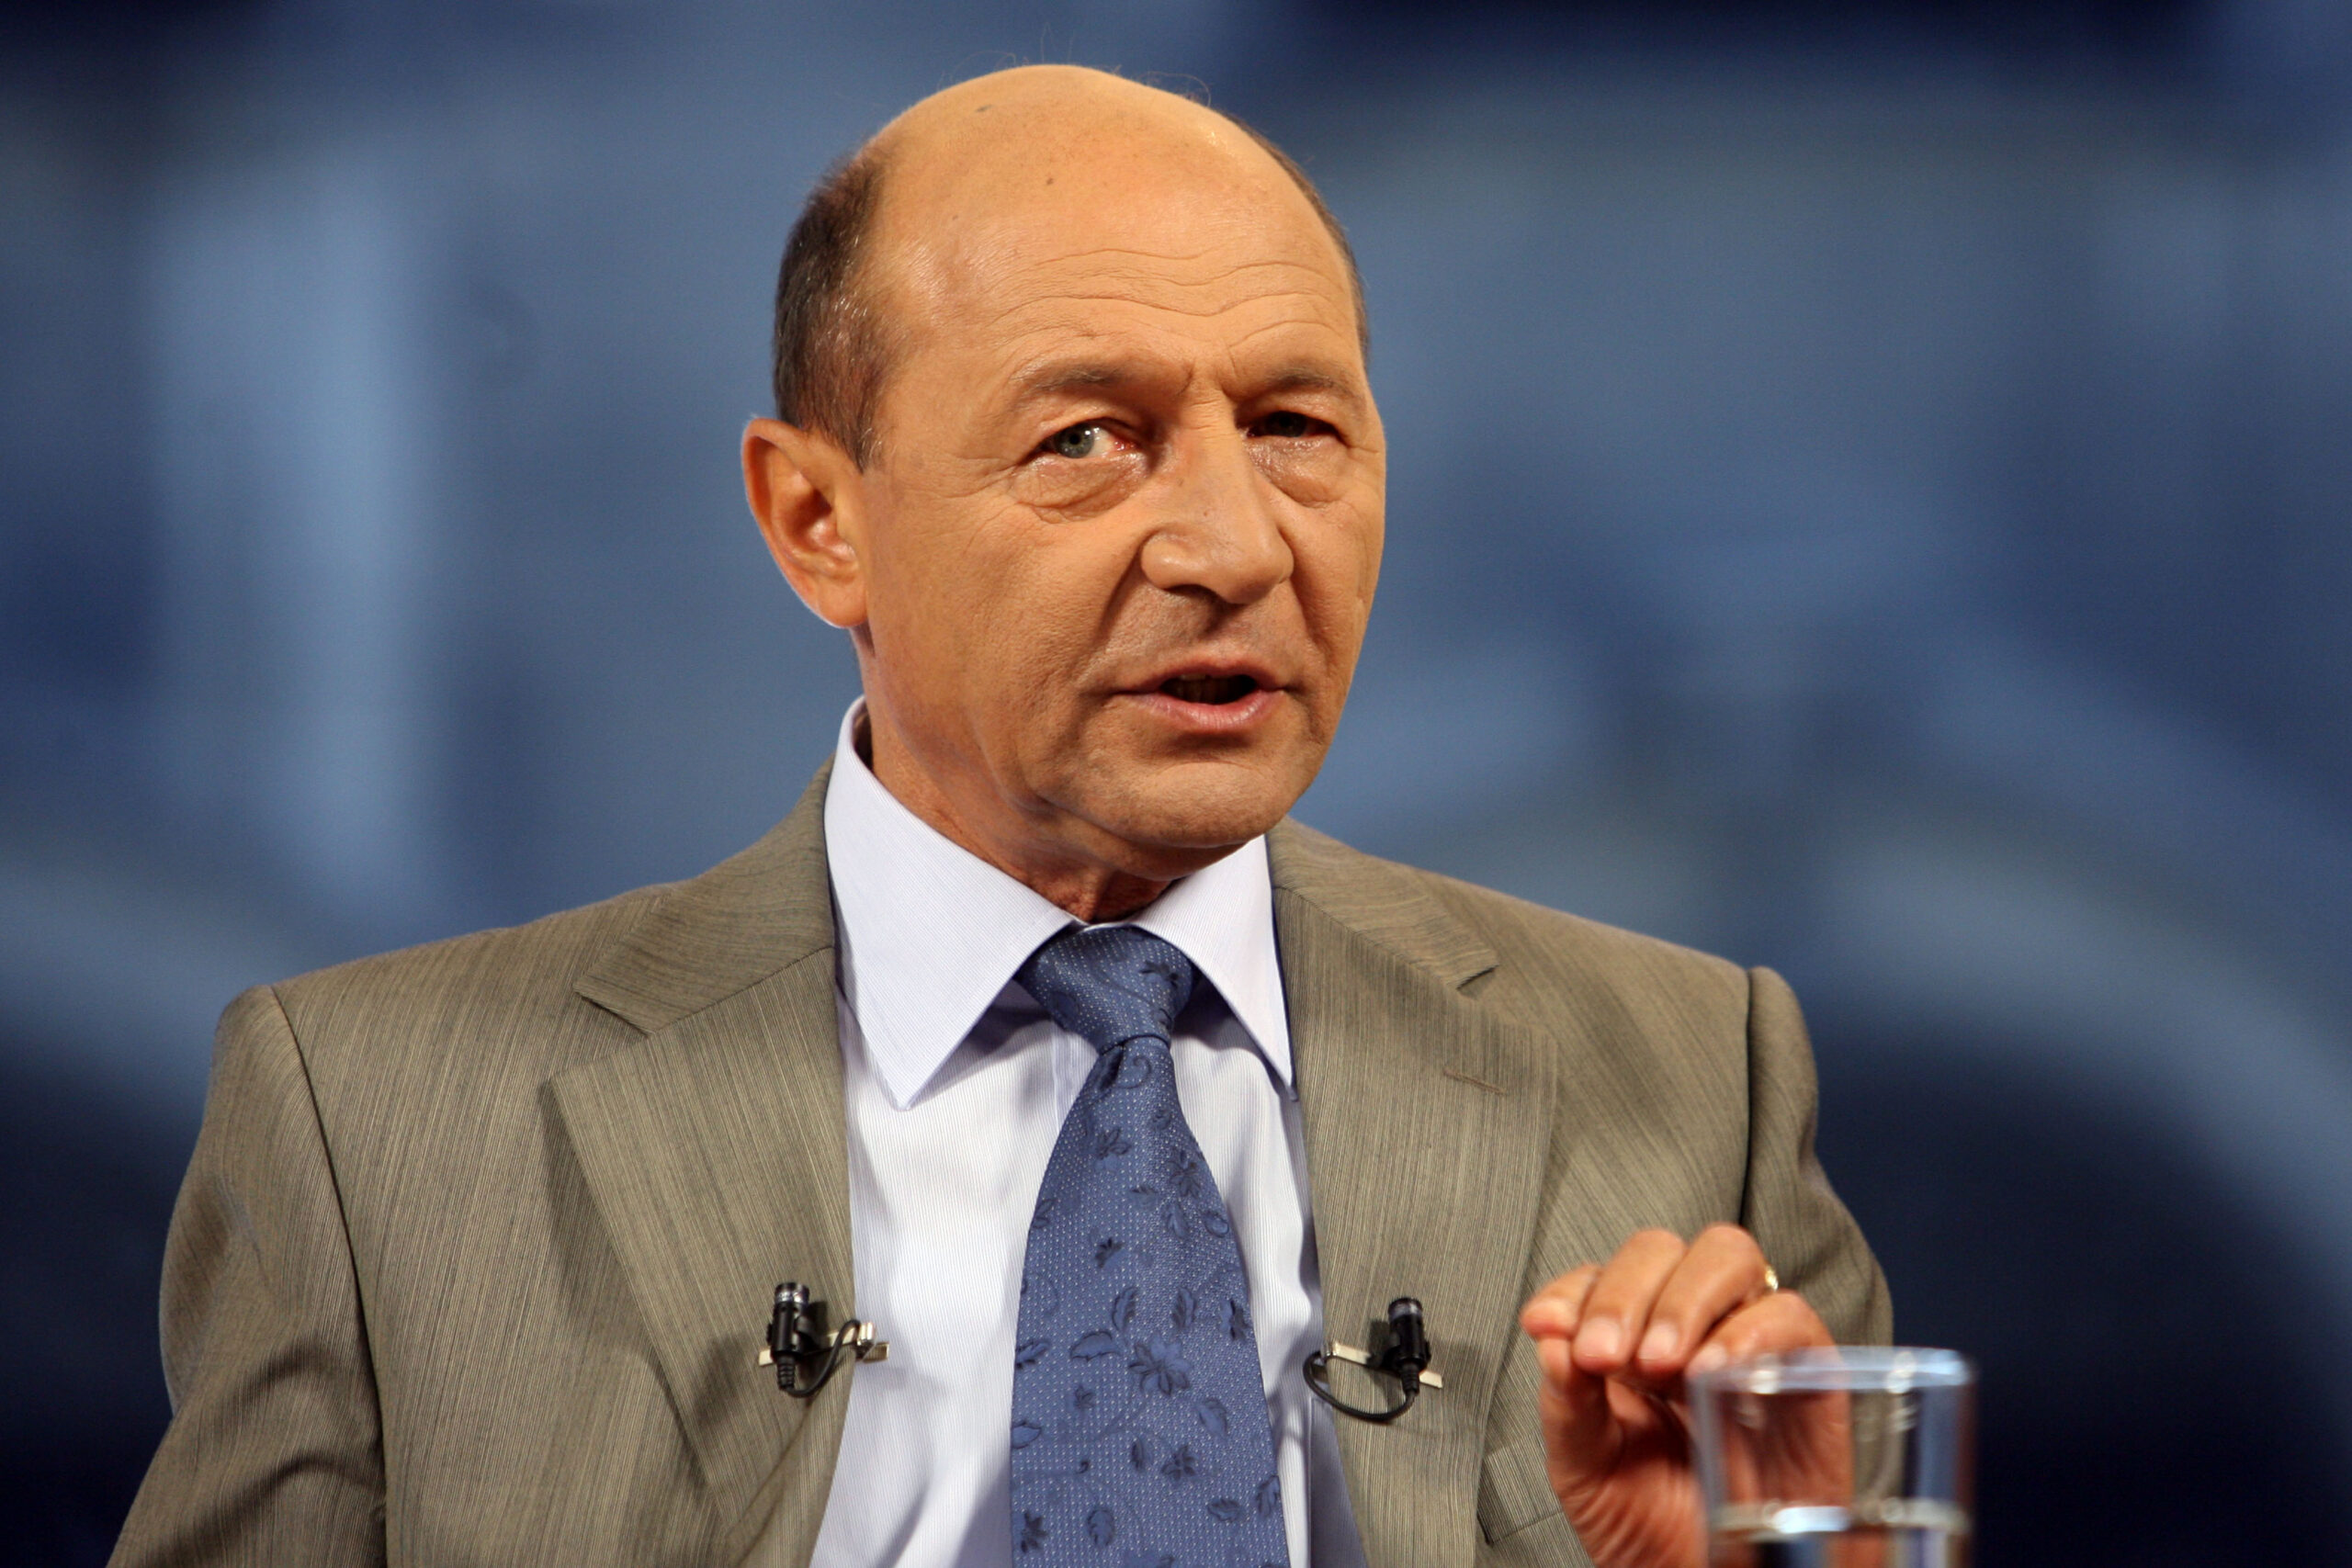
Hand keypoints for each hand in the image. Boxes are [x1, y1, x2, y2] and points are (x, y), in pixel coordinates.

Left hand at [1517, 1225, 1831, 1567]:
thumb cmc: (1652, 1532)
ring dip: (1682, 1299)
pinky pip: (1792, 1315)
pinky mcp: (1806, 1372)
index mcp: (1626, 1344)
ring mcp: (1747, 1343)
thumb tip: (1553, 1339)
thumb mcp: (1585, 1468)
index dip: (1574, 1291)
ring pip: (1729, 1256)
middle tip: (1604, 1354)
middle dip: (1624, 1292)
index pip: (1599, 1275)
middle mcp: (1686, 1331)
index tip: (1548, 1325)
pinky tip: (1710, 1370)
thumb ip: (1566, 1402)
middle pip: (1661, 1250)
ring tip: (1656, 1362)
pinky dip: (1750, 1329)